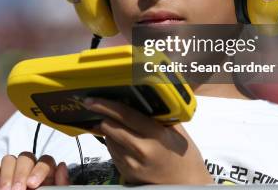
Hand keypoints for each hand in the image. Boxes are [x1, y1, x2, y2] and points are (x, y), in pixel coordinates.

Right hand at [0, 152, 69, 189]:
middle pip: (26, 157)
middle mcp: (28, 169)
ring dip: (7, 174)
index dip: (40, 169)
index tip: (32, 184)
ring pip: (9, 159)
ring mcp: (11, 170)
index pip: (45, 160)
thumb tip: (61, 166)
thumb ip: (60, 185)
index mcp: (45, 175)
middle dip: (20, 174)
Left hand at [84, 97, 213, 184]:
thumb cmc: (184, 155)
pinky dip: (114, 143)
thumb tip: (138, 97)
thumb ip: (157, 115)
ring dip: (108, 129)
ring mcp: (131, 164)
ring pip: (108, 139)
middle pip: (110, 127)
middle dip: (102, 116)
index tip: (91, 99)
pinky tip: (124, 141)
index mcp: (155, 135)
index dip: (105, 105)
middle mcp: (141, 149)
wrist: (185, 184)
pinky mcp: (126, 173)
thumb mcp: (176, 131)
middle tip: (96, 106)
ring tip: (117, 125)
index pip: (124, 115)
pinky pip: (112, 152)